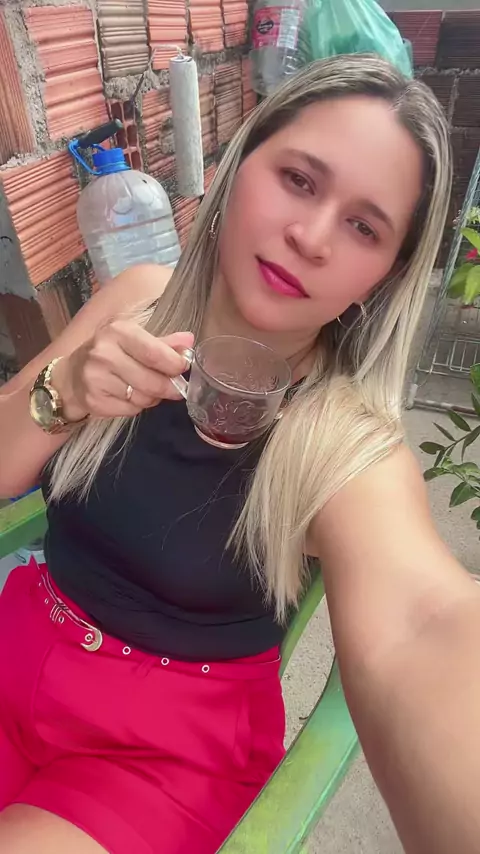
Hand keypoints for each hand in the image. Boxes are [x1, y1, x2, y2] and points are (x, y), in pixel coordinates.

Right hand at [54, 321, 193, 420]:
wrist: (71, 375)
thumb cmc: (108, 353)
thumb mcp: (133, 340)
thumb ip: (163, 343)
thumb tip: (190, 340)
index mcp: (117, 332)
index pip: (154, 353)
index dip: (174, 364)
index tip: (183, 368)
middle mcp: (104, 354)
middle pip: (151, 381)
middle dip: (169, 387)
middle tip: (175, 388)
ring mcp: (96, 379)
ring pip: (143, 398)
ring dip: (152, 397)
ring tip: (146, 388)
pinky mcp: (95, 401)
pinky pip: (131, 410)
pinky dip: (137, 406)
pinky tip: (129, 396)